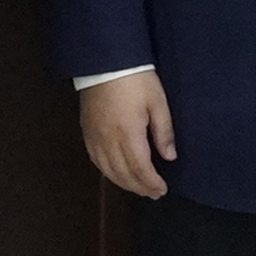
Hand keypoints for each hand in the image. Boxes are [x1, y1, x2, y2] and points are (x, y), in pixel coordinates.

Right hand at [80, 71, 177, 198]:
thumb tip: (169, 157)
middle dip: (140, 187)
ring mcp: (94, 137)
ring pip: (108, 171)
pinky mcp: (86, 132)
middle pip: (123, 174)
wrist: (105, 61)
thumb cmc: (136, 79)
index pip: (140, 168)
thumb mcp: (157, 101)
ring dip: (124, 183)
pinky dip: (108, 172)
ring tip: (138, 188)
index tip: (162, 190)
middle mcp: (108, 140)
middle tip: (154, 194)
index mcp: (128, 133)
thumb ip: (164, 131)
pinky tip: (116, 174)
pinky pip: (96, 160)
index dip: (151, 183)